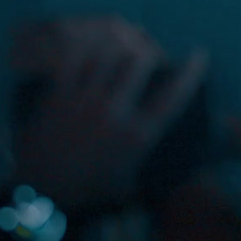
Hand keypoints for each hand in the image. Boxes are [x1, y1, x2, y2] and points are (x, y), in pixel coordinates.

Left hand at [10, 19, 207, 211]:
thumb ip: (150, 162)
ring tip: (122, 44)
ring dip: (119, 47)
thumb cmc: (90, 192)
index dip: (191, 71)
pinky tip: (90, 48)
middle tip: (149, 55)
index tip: (199, 54)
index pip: (174, 95)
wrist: (42, 195)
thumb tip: (172, 158)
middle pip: (140, 61)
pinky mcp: (58, 96)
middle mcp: (115, 111)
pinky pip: (73, 59)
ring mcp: (84, 100)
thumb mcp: (131, 182)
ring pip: (108, 55)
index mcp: (138, 135)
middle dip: (150, 52)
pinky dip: (86, 50)